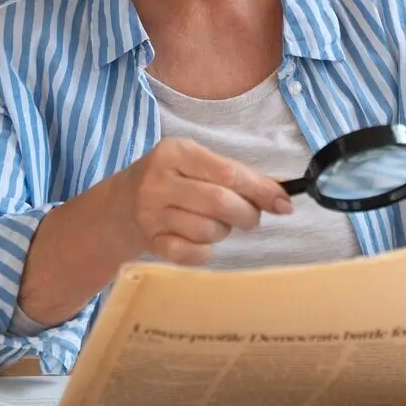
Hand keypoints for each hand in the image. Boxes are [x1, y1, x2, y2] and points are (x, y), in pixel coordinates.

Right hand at [116, 137, 292, 263]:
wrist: (121, 205)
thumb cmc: (175, 180)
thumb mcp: (198, 164)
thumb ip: (237, 175)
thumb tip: (281, 198)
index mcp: (176, 152)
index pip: (229, 173)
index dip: (262, 190)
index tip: (284, 204)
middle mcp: (159, 181)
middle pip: (220, 202)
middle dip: (246, 214)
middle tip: (249, 217)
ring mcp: (150, 214)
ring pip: (208, 230)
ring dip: (223, 231)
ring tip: (215, 223)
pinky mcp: (150, 242)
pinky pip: (192, 253)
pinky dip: (206, 251)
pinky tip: (200, 240)